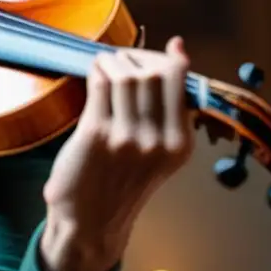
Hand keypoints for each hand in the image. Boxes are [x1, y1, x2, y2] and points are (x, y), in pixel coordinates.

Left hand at [39, 36, 192, 270]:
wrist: (90, 221)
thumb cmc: (122, 182)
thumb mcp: (160, 153)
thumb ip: (168, 111)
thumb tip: (178, 51)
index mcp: (179, 144)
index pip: (181, 82)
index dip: (171, 58)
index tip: (167, 49)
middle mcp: (157, 141)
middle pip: (152, 74)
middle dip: (135, 58)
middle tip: (122, 60)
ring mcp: (126, 137)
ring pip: (125, 75)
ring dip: (112, 62)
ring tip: (106, 67)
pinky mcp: (96, 135)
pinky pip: (100, 85)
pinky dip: (97, 72)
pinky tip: (94, 75)